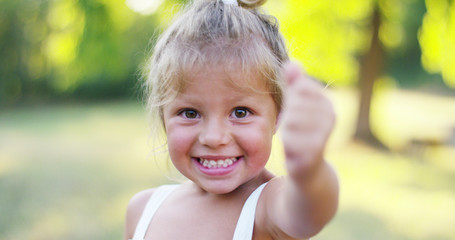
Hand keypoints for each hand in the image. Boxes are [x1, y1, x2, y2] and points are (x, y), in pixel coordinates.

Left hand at [280, 62, 334, 179]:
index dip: (291, 101)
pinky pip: (291, 141)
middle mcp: (330, 116)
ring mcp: (324, 133)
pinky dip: (289, 146)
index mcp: (327, 103)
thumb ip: (295, 85)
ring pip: (290, 122)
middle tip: (294, 130)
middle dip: (287, 117)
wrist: (309, 169)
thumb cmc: (301, 134)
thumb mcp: (297, 107)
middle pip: (293, 104)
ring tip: (294, 140)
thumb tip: (291, 64)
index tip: (295, 113)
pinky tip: (294, 151)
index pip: (300, 87)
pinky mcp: (316, 152)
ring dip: (287, 132)